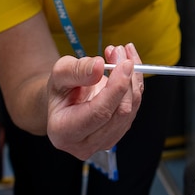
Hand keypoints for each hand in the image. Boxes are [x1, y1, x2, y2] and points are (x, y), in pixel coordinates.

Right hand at [45, 44, 143, 159]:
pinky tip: (127, 64)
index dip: (116, 88)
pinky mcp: (118, 131)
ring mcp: (105, 141)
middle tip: (119, 50)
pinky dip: (135, 82)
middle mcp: (86, 144)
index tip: (124, 63)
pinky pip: (135, 106)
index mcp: (64, 132)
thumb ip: (77, 70)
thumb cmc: (59, 90)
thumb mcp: (59, 73)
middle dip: (125, 78)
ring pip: (131, 109)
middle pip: (120, 112)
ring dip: (132, 77)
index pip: (99, 113)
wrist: (63, 101)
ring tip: (120, 53)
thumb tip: (98, 66)